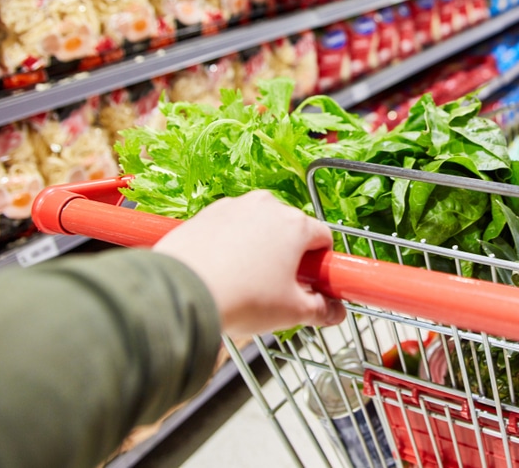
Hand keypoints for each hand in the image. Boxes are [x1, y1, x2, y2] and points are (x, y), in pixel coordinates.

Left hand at [153, 191, 345, 335]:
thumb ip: (321, 310)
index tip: (312, 281)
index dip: (321, 262)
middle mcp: (267, 206)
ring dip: (259, 246)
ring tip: (245, 280)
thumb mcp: (291, 312)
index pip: (323, 237)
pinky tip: (222, 270)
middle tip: (278, 286)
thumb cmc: (242, 298)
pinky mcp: (206, 213)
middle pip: (289, 228)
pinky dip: (230, 243)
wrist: (183, 292)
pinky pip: (229, 226)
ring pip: (258, 225)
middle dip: (288, 253)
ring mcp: (234, 206)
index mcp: (295, 225)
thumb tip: (335, 312)